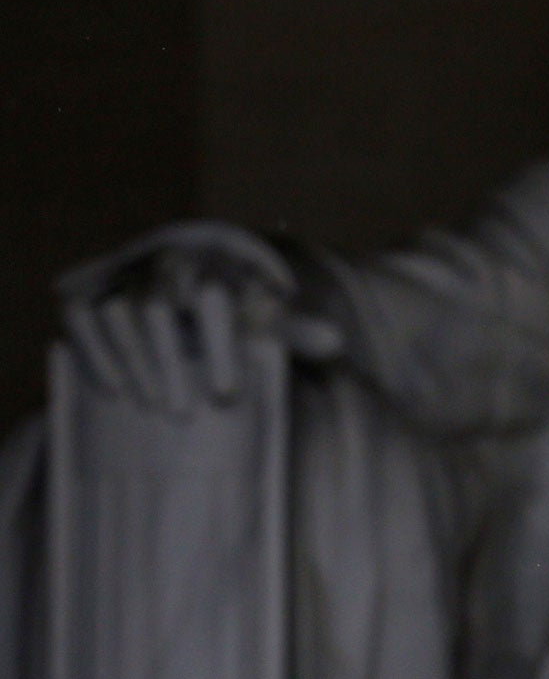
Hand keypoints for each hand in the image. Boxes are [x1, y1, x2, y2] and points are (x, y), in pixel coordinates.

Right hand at [56, 220, 338, 412]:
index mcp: (212, 264)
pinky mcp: (90, 294)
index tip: (227, 396)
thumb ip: (295, 330)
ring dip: (134, 361)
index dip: (219, 345)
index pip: (212, 296)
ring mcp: (125, 276)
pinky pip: (83, 316)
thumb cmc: (236, 308)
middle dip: (169, 360)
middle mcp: (164, 263)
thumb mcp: (267, 314)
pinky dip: (95, 351)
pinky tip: (114, 392)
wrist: (183, 278)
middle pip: (158, 305)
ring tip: (155, 409)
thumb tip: (336, 342)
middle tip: (184, 414)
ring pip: (118, 311)